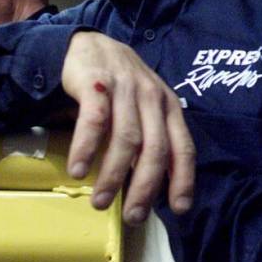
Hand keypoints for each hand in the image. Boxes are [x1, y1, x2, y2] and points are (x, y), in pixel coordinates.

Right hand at [61, 31, 195, 223]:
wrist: (91, 44)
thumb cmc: (123, 86)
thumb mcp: (146, 107)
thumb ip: (153, 138)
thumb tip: (153, 187)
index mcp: (170, 107)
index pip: (183, 147)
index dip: (183, 179)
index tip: (179, 209)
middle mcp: (152, 98)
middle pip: (155, 149)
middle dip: (145, 187)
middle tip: (133, 217)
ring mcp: (125, 90)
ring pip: (126, 139)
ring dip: (113, 175)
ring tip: (100, 202)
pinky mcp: (96, 84)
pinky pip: (95, 121)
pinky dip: (86, 148)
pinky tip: (78, 170)